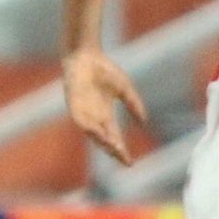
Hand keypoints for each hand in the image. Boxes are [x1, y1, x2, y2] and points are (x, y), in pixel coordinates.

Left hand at [62, 47, 149, 165]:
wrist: (86, 55)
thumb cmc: (104, 70)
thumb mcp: (125, 89)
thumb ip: (134, 105)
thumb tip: (144, 123)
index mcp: (105, 115)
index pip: (114, 137)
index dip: (121, 150)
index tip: (129, 163)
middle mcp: (94, 117)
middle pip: (103, 139)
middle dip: (112, 149)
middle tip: (121, 157)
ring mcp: (83, 111)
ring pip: (91, 133)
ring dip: (101, 140)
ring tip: (113, 148)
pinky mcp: (73, 104)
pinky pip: (80, 120)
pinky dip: (88, 127)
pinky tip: (97, 132)